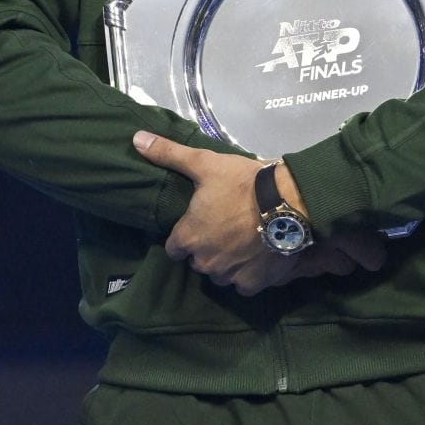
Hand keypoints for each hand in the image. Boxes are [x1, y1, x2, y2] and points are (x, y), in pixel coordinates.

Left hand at [132, 131, 386, 295]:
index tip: (199, 223)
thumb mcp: (204, 163)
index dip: (185, 235)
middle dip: (207, 249)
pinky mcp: (255, 284)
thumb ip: (168, 154)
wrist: (288, 202)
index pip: (174, 248)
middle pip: (198, 261)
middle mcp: (205, 262)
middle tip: (224, 228)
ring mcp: (230, 276)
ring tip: (241, 242)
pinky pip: (244, 285)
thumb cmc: (241, 183)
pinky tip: (256, 256)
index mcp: (188, 237)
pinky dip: (248, 274)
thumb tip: (136, 139)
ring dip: (226, 263)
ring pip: (221, 275)